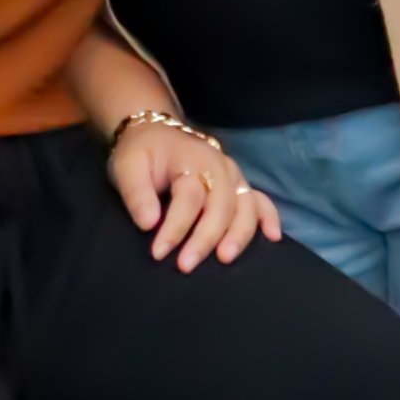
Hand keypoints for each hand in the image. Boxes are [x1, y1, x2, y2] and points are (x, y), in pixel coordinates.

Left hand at [106, 120, 281, 270]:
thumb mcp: (127, 166)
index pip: (188, 198)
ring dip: (238, 235)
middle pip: (221, 206)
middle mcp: (219, 167)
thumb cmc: (142, 153)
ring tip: (224, 258)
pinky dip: (270, 219)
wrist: (156, 133)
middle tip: (186, 265)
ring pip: (245, 207)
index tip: (158, 253)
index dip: (174, 228)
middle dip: (206, 238)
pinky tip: (272, 238)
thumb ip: (136, 194)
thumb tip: (148, 224)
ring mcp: (233, 177)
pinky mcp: (239, 186)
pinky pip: (261, 202)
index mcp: (191, 160)